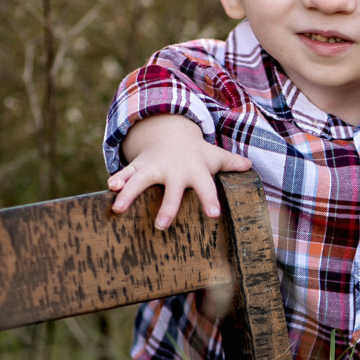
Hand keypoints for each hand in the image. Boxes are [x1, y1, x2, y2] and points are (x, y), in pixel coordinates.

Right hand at [107, 114, 251, 227]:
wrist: (172, 134)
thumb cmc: (198, 154)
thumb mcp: (215, 156)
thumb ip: (231, 163)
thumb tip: (250, 167)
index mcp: (196, 171)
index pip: (206, 187)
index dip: (209, 200)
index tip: (213, 214)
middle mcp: (174, 170)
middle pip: (171, 191)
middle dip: (167, 207)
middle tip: (162, 226)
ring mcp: (154, 167)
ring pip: (140, 181)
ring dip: (129, 194)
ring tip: (118, 209)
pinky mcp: (139, 166)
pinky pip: (126, 173)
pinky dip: (117, 180)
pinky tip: (109, 189)